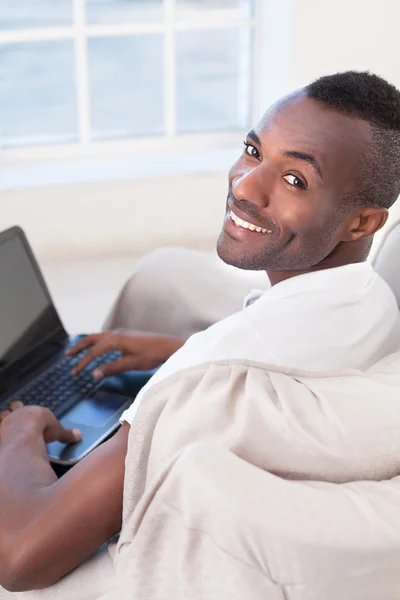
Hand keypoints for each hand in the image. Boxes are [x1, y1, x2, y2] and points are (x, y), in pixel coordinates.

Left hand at [0, 401, 81, 443]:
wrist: (25, 436)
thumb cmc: (42, 429)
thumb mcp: (57, 432)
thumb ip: (66, 434)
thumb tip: (79, 435)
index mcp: (31, 412)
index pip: (24, 406)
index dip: (22, 407)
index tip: (23, 411)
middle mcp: (17, 415)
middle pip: (11, 409)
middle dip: (12, 412)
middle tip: (14, 416)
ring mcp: (6, 423)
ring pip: (2, 416)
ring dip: (3, 420)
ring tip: (6, 425)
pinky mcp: (0, 434)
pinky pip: (0, 431)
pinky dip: (1, 433)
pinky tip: (3, 436)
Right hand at [67, 330, 183, 378]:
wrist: (168, 346)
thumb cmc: (152, 355)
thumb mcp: (131, 364)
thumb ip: (111, 368)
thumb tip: (94, 374)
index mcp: (115, 340)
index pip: (94, 351)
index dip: (83, 362)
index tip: (75, 372)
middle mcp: (116, 334)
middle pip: (92, 339)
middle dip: (79, 347)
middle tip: (68, 355)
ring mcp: (122, 333)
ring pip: (99, 337)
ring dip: (87, 344)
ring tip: (77, 351)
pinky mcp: (126, 336)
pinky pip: (106, 337)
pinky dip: (97, 342)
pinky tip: (97, 349)